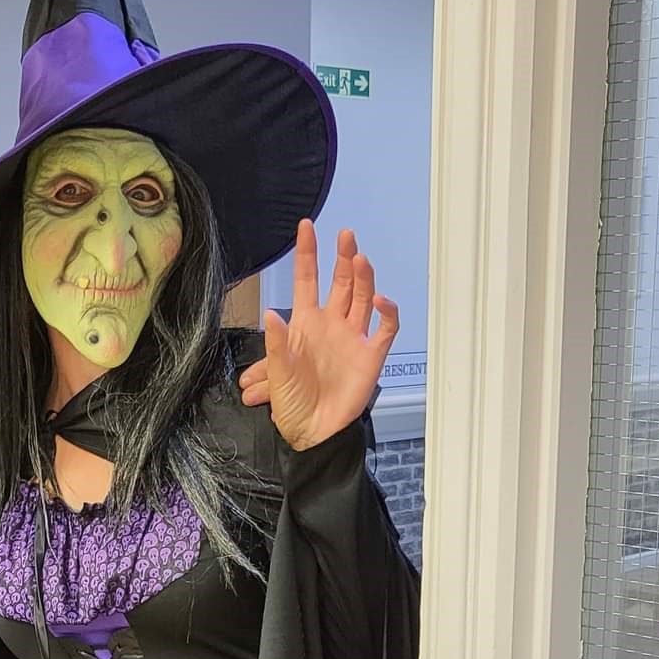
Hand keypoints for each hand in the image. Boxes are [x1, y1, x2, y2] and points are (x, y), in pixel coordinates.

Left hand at [239, 220, 398, 449]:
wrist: (313, 432)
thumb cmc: (292, 403)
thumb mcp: (278, 373)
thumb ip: (277, 344)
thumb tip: (271, 312)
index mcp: (305, 323)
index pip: (307, 280)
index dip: (307, 254)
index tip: (307, 226)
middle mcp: (331, 324)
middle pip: (340, 282)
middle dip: (343, 258)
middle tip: (345, 235)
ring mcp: (353, 338)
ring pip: (362, 298)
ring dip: (363, 278)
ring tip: (360, 259)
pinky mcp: (371, 355)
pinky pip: (385, 327)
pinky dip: (386, 311)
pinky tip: (380, 300)